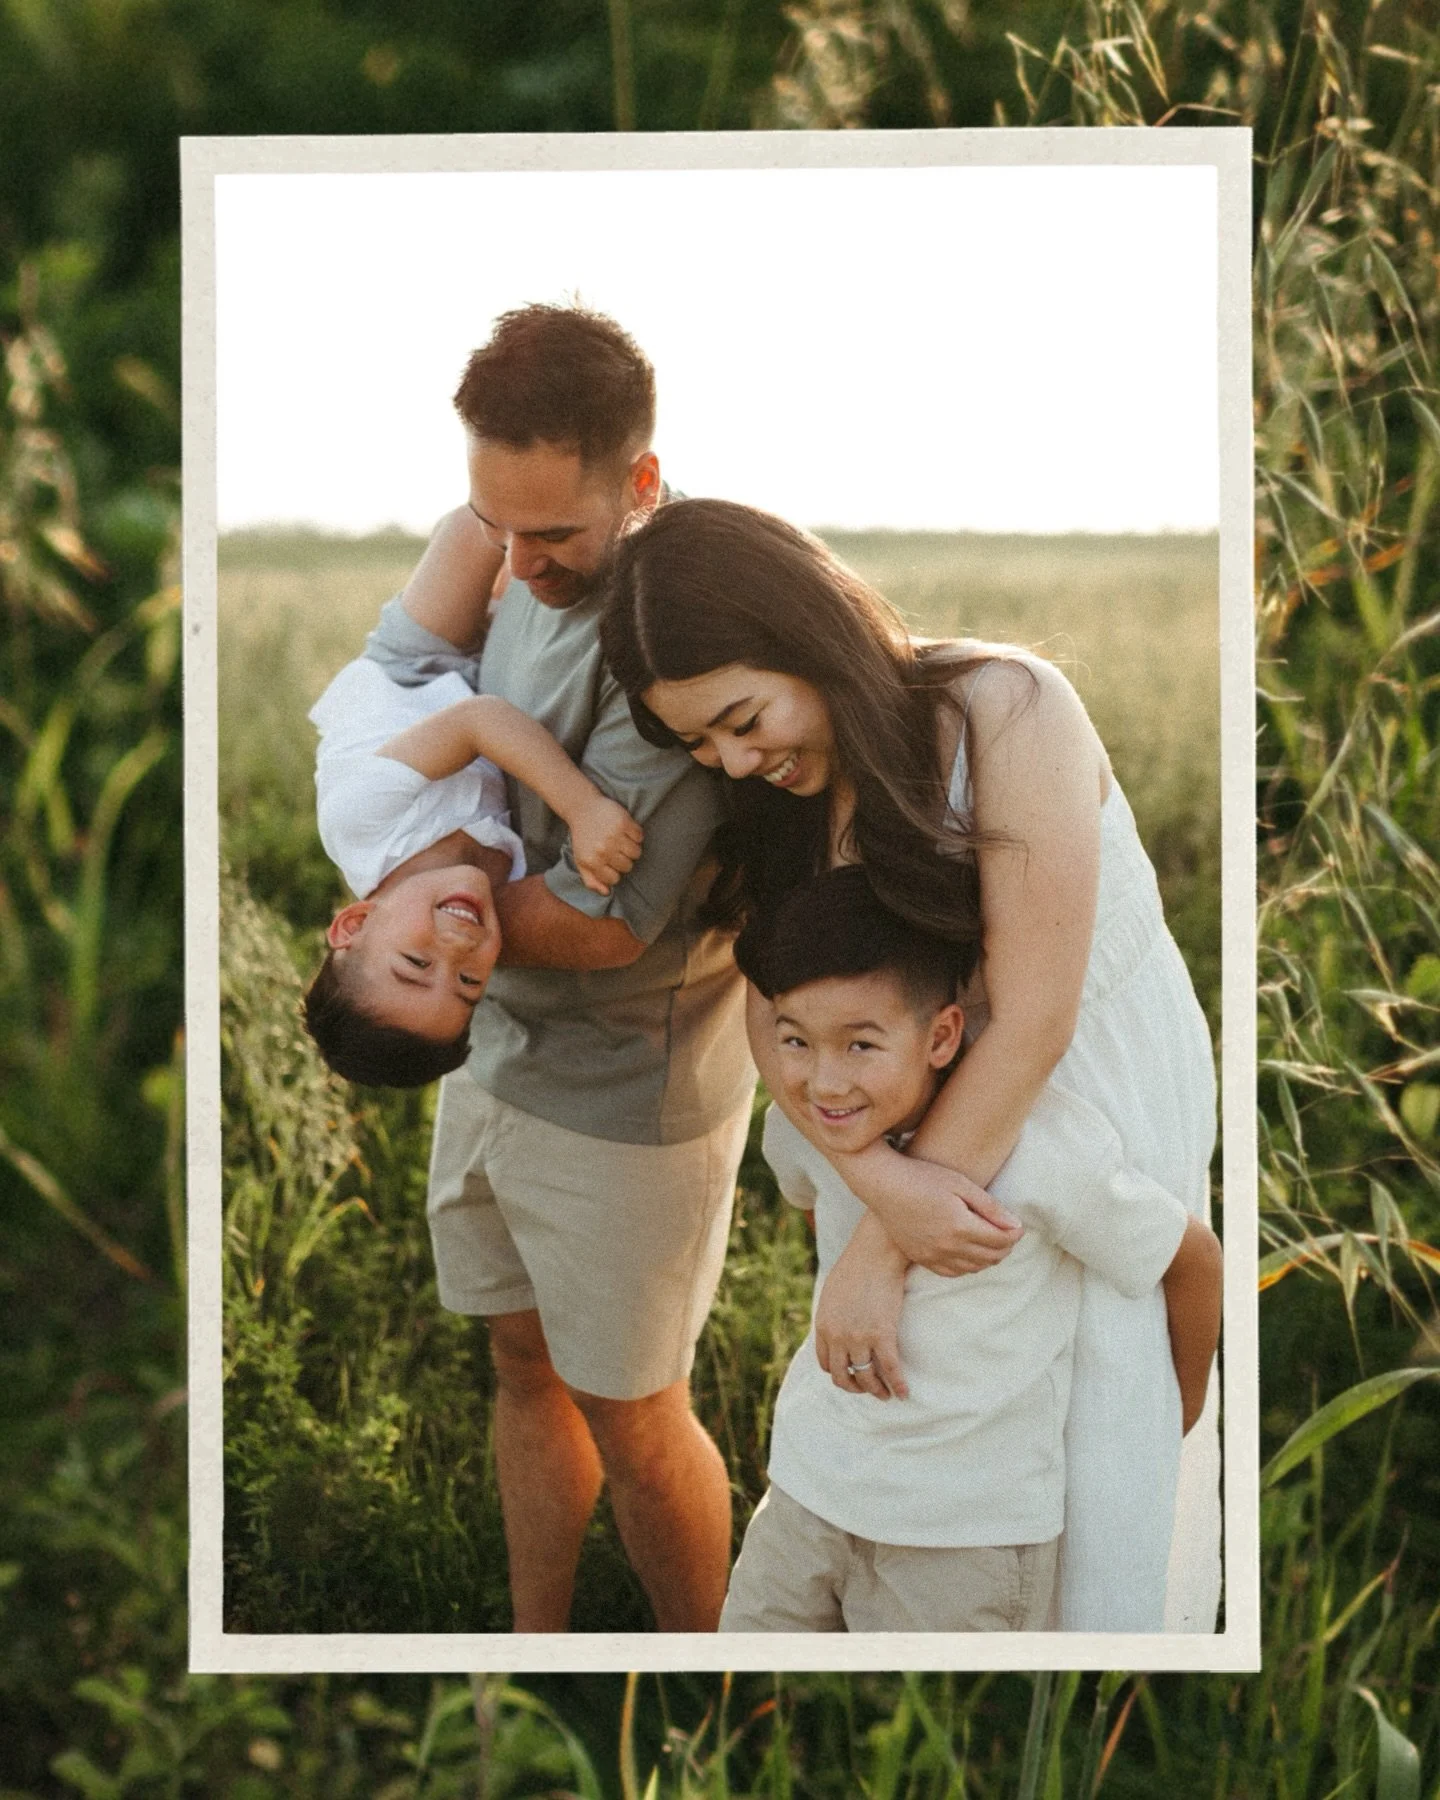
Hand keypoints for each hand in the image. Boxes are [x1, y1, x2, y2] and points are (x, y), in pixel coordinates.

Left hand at [569, 795, 643, 894]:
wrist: (582, 808)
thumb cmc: (583, 838)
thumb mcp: (581, 861)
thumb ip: (591, 880)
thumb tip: (607, 892)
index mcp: (592, 861)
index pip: (615, 878)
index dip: (614, 871)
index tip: (610, 862)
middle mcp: (603, 850)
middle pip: (627, 866)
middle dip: (624, 860)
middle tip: (616, 850)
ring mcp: (614, 836)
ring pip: (636, 853)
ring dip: (632, 849)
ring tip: (623, 841)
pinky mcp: (624, 822)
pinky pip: (639, 837)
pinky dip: (636, 835)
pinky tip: (626, 830)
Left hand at [814, 1213, 909, 1399]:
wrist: (876, 1252)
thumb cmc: (857, 1266)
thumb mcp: (832, 1293)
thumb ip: (832, 1316)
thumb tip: (838, 1330)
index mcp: (824, 1326)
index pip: (826, 1364)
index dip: (840, 1374)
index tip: (852, 1376)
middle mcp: (838, 1336)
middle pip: (843, 1376)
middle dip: (856, 1388)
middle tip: (869, 1390)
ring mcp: (859, 1337)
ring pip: (866, 1377)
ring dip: (877, 1391)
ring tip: (886, 1395)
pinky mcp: (882, 1334)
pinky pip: (890, 1369)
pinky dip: (898, 1384)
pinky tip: (904, 1392)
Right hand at [833, 1140, 1022, 1275]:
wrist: (882, 1185)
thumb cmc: (922, 1177)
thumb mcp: (960, 1184)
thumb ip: (990, 1207)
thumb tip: (1016, 1226)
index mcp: (960, 1225)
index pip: (1001, 1240)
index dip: (1015, 1234)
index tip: (1018, 1225)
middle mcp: (947, 1246)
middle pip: (990, 1257)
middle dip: (1005, 1247)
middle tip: (1008, 1233)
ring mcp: (932, 1255)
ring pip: (973, 1268)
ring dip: (989, 1258)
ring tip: (992, 1242)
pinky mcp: (921, 1258)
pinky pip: (952, 1272)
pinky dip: (968, 1266)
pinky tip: (970, 1253)